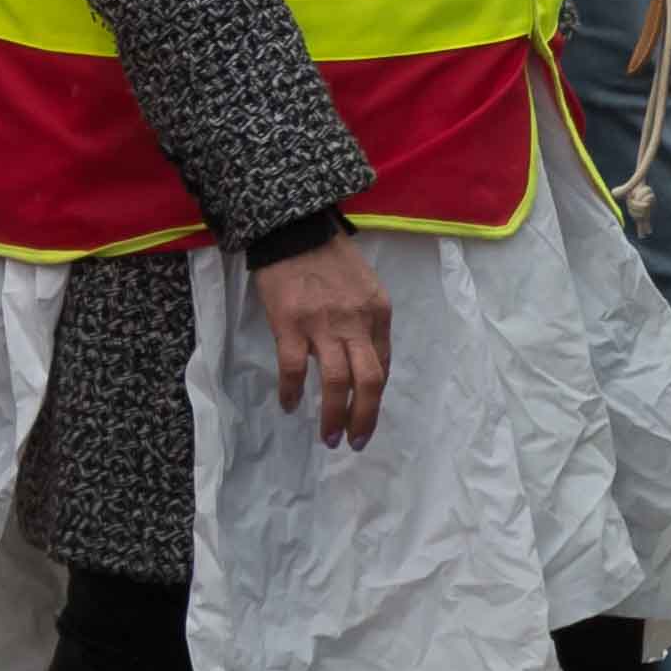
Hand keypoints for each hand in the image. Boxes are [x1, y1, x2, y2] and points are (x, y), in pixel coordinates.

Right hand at [250, 230, 391, 449]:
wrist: (293, 229)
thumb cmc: (330, 258)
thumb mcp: (364, 287)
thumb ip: (366, 323)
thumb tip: (359, 361)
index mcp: (378, 313)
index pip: (383, 365)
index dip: (374, 396)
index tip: (364, 414)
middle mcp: (356, 323)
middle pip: (368, 382)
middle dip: (364, 418)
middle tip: (355, 442)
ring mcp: (322, 325)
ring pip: (335, 382)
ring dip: (333, 416)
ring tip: (329, 437)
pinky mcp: (290, 324)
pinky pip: (292, 369)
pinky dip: (290, 392)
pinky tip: (288, 404)